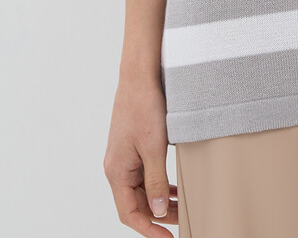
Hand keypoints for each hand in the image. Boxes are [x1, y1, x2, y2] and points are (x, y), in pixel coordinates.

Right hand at [102, 72, 177, 234]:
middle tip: (181, 223)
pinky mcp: (133, 147)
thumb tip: (157, 210)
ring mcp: (124, 157)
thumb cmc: (144, 106)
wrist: (140, 76)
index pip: (129, 213)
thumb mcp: (154, 147)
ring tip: (181, 208)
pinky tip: (173, 188)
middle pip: (136, 203)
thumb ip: (155, 180)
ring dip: (159, 200)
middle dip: (158, 216)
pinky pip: (144, 174)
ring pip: (141, 189)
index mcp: (117, 171)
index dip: (148, 229)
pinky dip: (158, 184)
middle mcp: (117, 168)